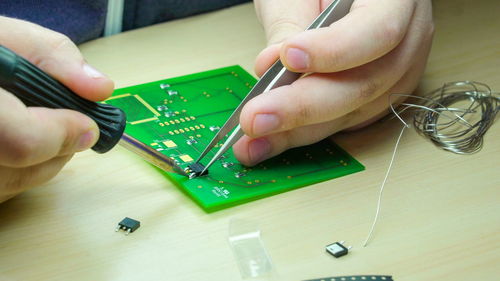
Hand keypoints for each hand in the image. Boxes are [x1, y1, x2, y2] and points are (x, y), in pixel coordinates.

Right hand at [0, 17, 113, 202]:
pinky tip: (17, 143)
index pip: (21, 142)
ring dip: (43, 163)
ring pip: (10, 187)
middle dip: (60, 149)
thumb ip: (55, 57)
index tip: (87, 125)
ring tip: (44, 129)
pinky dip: (19, 172)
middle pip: (19, 171)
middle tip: (72, 127)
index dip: (61, 136)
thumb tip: (100, 89)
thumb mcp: (8, 38)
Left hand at [233, 0, 433, 165]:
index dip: (335, 50)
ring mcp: (397, 74)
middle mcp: (408, 41)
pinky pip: (344, 122)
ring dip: (298, 132)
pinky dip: (305, 133)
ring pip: (352, 113)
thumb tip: (271, 71)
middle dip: (303, 108)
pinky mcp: (377, 98)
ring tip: (254, 142)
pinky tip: (272, 140)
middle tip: (256, 119)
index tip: (288, 58)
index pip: (379, 30)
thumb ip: (290, 25)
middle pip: (365, 85)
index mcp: (397, 0)